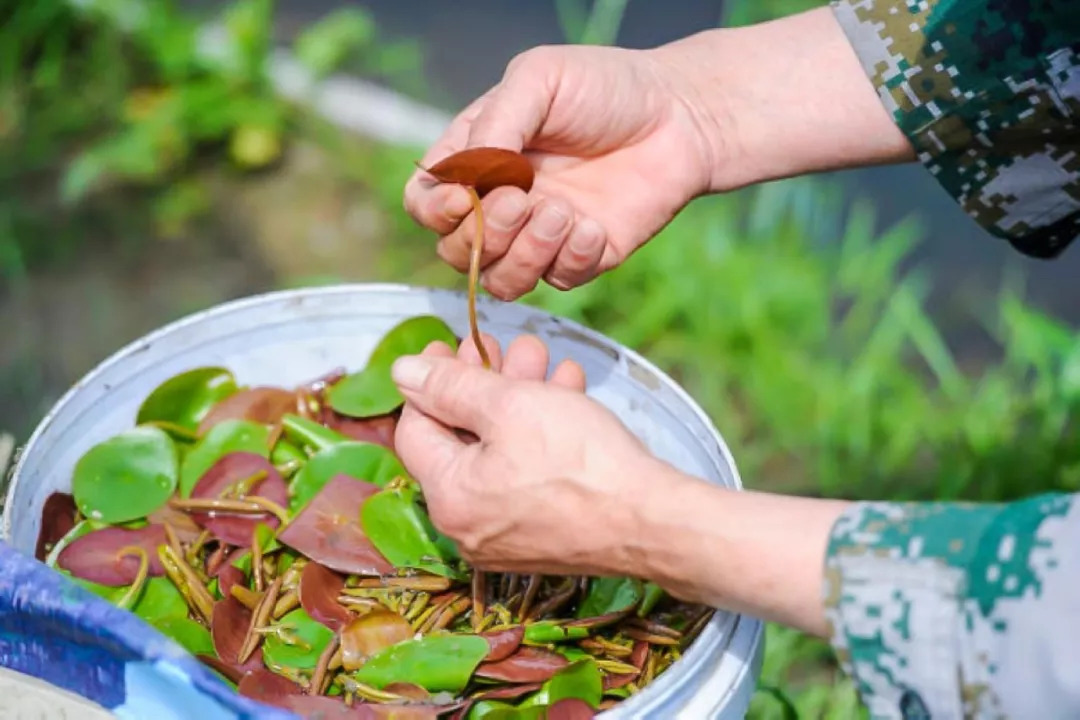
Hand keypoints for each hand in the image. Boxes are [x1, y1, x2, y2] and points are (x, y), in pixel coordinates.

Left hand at [392, 334, 847, 634]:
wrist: (652, 521)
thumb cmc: (581, 461)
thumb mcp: (510, 405)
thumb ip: (450, 386)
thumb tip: (403, 371)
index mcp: (448, 496)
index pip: (415, 429)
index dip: (430, 382)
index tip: (453, 347)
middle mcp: (467, 526)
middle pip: (461, 439)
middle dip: (487, 384)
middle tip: (509, 348)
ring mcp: (505, 536)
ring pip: (498, 452)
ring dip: (520, 401)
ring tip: (548, 363)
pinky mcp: (540, 536)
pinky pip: (525, 476)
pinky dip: (540, 435)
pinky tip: (568, 394)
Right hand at [402, 43, 720, 299]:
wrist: (680, 116)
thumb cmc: (605, 87)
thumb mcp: (539, 79)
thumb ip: (495, 124)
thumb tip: (467, 178)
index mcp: (477, 159)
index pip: (425, 202)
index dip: (434, 211)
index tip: (461, 198)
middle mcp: (501, 204)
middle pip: (456, 251)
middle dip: (484, 235)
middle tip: (525, 199)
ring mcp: (539, 236)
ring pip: (501, 280)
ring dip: (524, 254)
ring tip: (563, 213)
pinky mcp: (580, 259)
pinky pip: (556, 281)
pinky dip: (571, 259)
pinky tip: (594, 227)